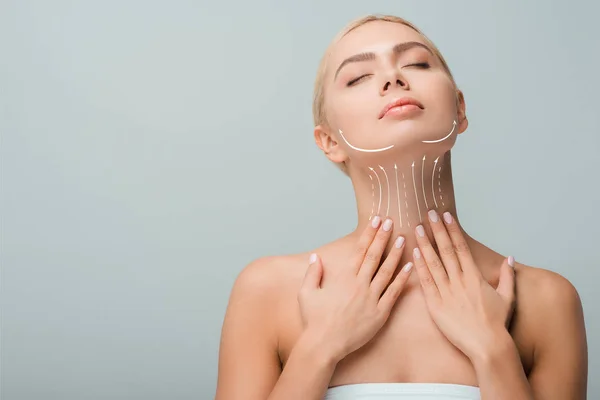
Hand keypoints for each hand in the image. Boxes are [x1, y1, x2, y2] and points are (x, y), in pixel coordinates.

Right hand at [298, 216, 413, 362]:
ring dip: (396, 254)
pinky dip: (403, 279)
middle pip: (375, 255)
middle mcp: (359, 284)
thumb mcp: (307, 293)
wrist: (323, 345)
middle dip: (383, 236)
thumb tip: (315, 258)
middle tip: (392, 221)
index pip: (360, 249)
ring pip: (387, 271)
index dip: (369, 233)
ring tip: (403, 239)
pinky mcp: (380, 313)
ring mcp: (371, 298)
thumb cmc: (314, 320)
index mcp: (344, 277)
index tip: (377, 220)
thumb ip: (312, 273)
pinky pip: (394, 293)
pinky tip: (410, 267)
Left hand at [412, 210, 515, 359]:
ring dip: (425, 244)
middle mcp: (460, 281)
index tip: (446, 216)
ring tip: (416, 228)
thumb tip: (510, 258)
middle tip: (428, 213)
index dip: (453, 230)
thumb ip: (508, 276)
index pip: (461, 247)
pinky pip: (427, 282)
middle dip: (437, 230)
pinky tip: (414, 254)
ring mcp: (447, 292)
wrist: (488, 346)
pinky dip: (420, 267)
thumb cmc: (497, 324)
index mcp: (475, 277)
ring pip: (434, 263)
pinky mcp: (436, 305)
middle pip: (446, 250)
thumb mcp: (507, 297)